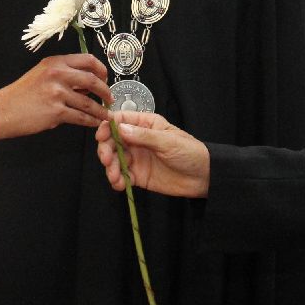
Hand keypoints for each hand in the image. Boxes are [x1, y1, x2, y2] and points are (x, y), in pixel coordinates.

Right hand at [0, 53, 110, 140]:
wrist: (1, 111)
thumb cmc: (19, 95)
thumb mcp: (41, 75)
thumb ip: (63, 76)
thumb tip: (86, 84)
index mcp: (55, 62)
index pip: (87, 60)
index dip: (101, 69)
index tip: (105, 78)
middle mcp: (57, 74)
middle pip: (92, 80)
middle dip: (105, 91)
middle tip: (110, 98)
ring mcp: (57, 93)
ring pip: (89, 102)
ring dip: (100, 110)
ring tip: (105, 115)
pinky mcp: (56, 112)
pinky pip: (81, 117)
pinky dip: (91, 121)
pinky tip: (94, 123)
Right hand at [96, 111, 210, 197]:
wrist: (204, 177)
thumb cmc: (190, 152)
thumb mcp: (168, 141)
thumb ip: (144, 136)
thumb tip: (120, 128)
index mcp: (145, 124)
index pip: (120, 120)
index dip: (107, 126)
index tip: (101, 136)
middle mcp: (137, 139)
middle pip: (112, 140)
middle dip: (106, 150)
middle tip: (107, 160)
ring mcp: (137, 157)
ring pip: (114, 159)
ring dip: (110, 168)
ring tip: (115, 177)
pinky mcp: (138, 175)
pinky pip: (122, 176)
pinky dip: (117, 180)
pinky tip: (119, 184)